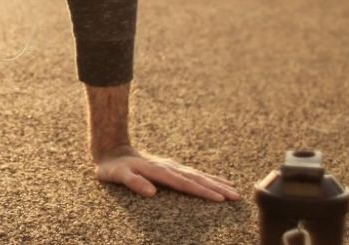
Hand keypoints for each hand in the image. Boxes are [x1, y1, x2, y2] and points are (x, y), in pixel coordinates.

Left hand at [93, 146, 241, 201]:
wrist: (112, 148)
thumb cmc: (113, 167)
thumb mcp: (117, 175)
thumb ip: (133, 182)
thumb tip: (151, 192)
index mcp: (159, 171)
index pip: (185, 184)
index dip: (202, 192)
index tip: (220, 199)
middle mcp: (169, 167)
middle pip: (197, 179)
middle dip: (217, 188)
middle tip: (236, 196)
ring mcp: (172, 166)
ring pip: (199, 175)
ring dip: (216, 183)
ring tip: (234, 190)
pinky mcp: (172, 167)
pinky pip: (194, 173)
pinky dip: (209, 178)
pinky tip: (219, 181)